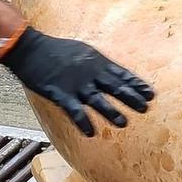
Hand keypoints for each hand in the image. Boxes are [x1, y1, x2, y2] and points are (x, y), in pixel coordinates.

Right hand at [0, 27, 153, 136]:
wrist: (31, 49)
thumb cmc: (57, 50)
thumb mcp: (83, 51)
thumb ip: (98, 63)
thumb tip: (113, 73)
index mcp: (96, 61)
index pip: (121, 74)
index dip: (136, 85)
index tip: (150, 94)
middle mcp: (89, 73)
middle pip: (114, 87)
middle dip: (131, 98)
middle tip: (145, 108)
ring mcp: (75, 84)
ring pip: (97, 100)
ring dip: (111, 112)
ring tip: (123, 123)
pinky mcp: (60, 93)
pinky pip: (74, 110)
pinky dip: (83, 122)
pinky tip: (91, 133)